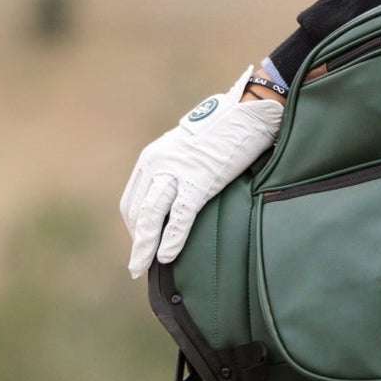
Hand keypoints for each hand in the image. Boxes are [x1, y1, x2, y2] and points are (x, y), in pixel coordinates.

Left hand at [120, 67, 283, 278]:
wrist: (245, 112)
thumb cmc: (226, 131)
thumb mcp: (193, 150)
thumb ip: (182, 171)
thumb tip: (186, 194)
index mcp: (153, 158)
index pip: (134, 200)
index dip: (136, 227)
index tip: (143, 244)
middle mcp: (157, 164)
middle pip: (137, 211)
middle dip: (137, 242)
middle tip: (137, 266)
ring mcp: (177, 172)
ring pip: (151, 216)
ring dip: (144, 246)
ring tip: (143, 268)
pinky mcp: (199, 180)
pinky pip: (180, 215)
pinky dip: (171, 238)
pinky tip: (166, 256)